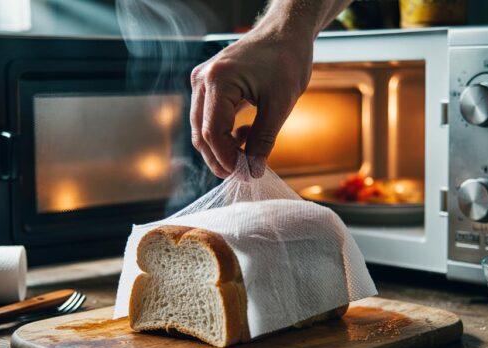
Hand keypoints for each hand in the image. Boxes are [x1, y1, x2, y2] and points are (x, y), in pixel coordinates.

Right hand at [190, 30, 312, 177]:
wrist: (285, 33)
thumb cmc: (286, 61)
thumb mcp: (280, 104)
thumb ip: (263, 139)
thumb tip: (253, 171)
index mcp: (218, 81)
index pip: (213, 133)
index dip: (227, 159)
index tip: (247, 174)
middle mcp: (202, 80)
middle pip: (201, 134)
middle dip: (220, 159)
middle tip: (245, 173)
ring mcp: (201, 81)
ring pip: (201, 128)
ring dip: (221, 148)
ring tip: (248, 154)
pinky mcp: (206, 85)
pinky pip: (207, 118)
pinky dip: (222, 134)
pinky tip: (244, 135)